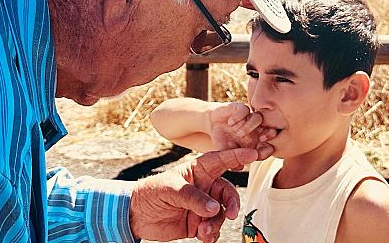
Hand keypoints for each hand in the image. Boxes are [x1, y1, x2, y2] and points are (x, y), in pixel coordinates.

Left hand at [129, 148, 257, 241]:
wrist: (135, 215)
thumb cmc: (151, 192)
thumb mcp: (170, 189)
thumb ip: (193, 197)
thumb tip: (215, 209)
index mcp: (198, 171)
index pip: (221, 161)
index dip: (237, 157)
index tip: (253, 154)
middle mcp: (204, 187)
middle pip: (227, 192)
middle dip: (232, 203)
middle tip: (231, 214)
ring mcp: (202, 206)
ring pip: (221, 213)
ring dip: (216, 223)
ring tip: (204, 230)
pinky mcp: (198, 223)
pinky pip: (212, 228)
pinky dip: (211, 234)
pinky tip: (204, 237)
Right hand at [208, 103, 276, 159]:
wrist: (212, 123)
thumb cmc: (223, 140)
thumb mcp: (226, 152)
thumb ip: (233, 159)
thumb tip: (239, 168)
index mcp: (256, 142)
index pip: (267, 146)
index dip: (267, 150)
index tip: (260, 153)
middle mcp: (255, 129)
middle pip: (268, 130)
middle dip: (268, 134)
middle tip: (261, 139)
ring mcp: (248, 118)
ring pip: (258, 118)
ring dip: (250, 126)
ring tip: (239, 133)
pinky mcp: (240, 108)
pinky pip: (245, 110)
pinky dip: (239, 116)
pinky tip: (230, 122)